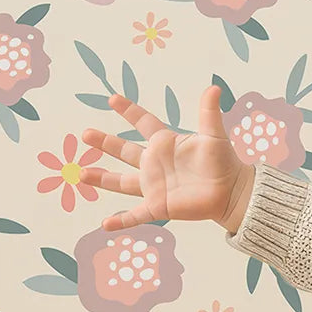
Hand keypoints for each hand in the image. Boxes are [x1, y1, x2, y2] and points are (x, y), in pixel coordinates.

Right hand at [79, 85, 252, 232]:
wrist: (231, 192)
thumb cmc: (224, 162)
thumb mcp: (214, 136)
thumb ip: (209, 113)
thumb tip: (214, 88)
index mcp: (165, 144)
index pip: (143, 123)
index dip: (129, 111)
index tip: (113, 99)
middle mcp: (155, 163)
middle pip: (124, 151)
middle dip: (105, 143)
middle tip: (85, 134)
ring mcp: (154, 185)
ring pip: (122, 182)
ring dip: (102, 179)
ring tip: (80, 174)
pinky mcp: (158, 206)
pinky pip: (136, 215)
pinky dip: (121, 221)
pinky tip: (105, 224)